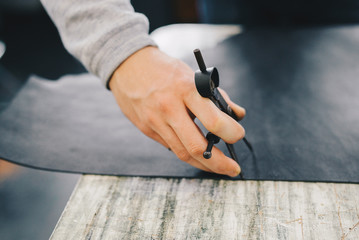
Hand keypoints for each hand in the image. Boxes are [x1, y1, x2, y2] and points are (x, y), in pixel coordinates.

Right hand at [109, 46, 245, 176]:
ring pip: (182, 153)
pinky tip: (197, 154)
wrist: (128, 65)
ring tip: (219, 167)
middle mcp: (169, 108)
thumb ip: (216, 97)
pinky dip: (187, 153)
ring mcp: (155, 121)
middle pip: (196, 147)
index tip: (239, 135)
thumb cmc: (165, 70)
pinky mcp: (147, 129)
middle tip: (233, 169)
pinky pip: (171, 146)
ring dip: (204, 165)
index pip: (214, 121)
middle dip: (220, 164)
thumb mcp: (193, 76)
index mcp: (186, 90)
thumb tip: (238, 115)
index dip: (232, 133)